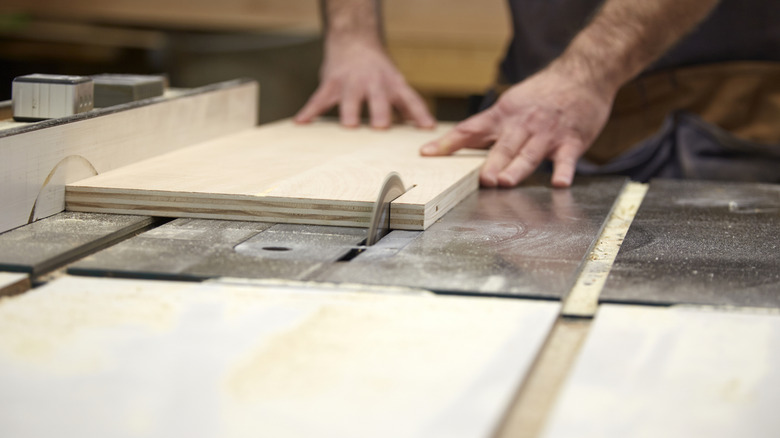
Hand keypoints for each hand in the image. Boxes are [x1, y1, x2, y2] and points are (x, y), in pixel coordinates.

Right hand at [294, 41, 434, 128]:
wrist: (353, 39)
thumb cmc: (377, 69)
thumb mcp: (395, 83)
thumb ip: (408, 106)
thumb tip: (426, 128)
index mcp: (393, 85)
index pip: (410, 99)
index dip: (419, 113)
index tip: (427, 128)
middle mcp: (373, 83)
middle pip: (378, 99)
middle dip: (380, 112)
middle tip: (381, 127)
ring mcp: (351, 83)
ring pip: (349, 99)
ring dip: (349, 112)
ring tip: (348, 126)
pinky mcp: (331, 84)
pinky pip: (319, 99)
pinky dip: (309, 111)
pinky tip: (301, 122)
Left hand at [420, 67, 614, 186]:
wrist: (583, 73)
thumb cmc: (542, 94)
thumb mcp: (510, 104)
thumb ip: (487, 127)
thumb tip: (458, 143)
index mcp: (503, 115)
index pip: (470, 129)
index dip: (448, 142)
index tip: (427, 153)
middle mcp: (522, 124)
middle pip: (503, 146)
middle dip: (491, 163)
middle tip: (481, 179)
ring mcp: (547, 133)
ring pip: (530, 153)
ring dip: (517, 168)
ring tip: (505, 182)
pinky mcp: (571, 141)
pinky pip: (566, 159)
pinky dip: (563, 171)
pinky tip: (559, 183)